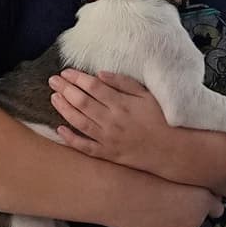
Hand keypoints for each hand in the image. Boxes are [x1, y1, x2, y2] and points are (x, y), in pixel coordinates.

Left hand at [48, 70, 171, 174]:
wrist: (173, 150)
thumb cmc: (162, 119)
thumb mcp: (147, 95)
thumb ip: (123, 82)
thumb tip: (99, 74)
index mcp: (121, 104)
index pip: (92, 87)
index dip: (77, 78)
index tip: (66, 72)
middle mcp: (111, 121)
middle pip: (82, 102)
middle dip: (65, 89)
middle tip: (53, 80)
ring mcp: (108, 139)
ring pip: (79, 122)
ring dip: (64, 109)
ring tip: (53, 98)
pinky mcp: (108, 154)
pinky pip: (85, 147)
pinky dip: (71, 138)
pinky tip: (59, 129)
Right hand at [113, 178, 223, 226]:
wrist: (124, 196)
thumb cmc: (140, 180)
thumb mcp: (169, 171)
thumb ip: (186, 179)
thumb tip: (192, 184)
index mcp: (203, 190)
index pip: (217, 197)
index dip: (209, 197)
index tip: (207, 198)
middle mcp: (202, 209)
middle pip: (210, 211)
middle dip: (199, 209)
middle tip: (182, 204)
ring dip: (186, 222)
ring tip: (165, 211)